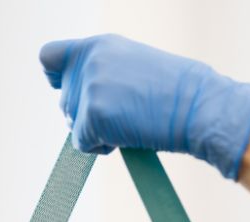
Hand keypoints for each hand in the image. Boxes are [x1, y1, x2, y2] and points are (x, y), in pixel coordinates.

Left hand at [39, 34, 249, 178]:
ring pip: (73, 123)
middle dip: (87, 115)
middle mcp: (89, 61)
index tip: (73, 92)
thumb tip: (76, 106)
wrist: (198, 107)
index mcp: (100, 45)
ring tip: (130, 124)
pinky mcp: (92, 114)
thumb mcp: (134, 70)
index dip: (58, 78)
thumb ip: (104, 76)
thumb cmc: (177, 95)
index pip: (50, 57)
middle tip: (122, 117)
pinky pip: (82, 143)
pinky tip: (127, 137)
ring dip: (96, 131)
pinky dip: (100, 148)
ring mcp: (89, 87)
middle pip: (65, 100)